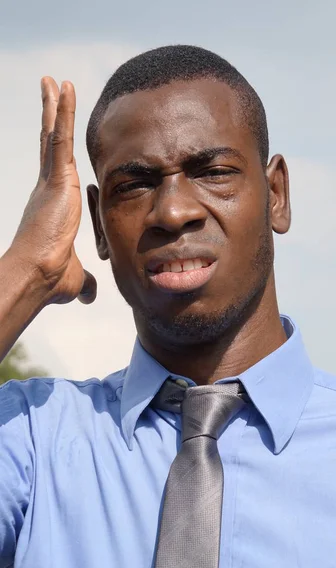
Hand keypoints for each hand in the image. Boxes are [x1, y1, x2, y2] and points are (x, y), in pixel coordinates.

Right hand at [12, 77, 96, 304]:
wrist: (39, 274)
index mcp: (52, 204)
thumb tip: (89, 295)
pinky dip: (63, 111)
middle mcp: (48, 187)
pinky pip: (61, 136)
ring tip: (55, 81)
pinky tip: (64, 87)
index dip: (55, 150)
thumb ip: (83, 281)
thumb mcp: (74, 276)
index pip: (53, 169)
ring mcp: (51, 180)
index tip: (56, 134)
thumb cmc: (50, 277)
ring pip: (54, 134)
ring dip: (55, 106)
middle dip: (50, 119)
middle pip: (49, 144)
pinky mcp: (56, 177)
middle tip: (49, 94)